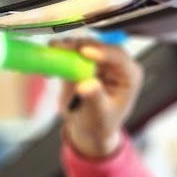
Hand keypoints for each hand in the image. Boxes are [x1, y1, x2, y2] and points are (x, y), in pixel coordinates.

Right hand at [53, 39, 142, 158]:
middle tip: (59, 49)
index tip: (84, 52)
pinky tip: (48, 65)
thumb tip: (86, 84)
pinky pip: (67, 53)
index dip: (101, 51)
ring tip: (50, 53)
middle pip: (97, 46)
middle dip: (77, 46)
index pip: (118, 57)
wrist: (88, 130)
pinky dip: (56, 56)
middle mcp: (114, 63)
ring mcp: (96, 60)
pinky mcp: (80, 61)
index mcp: (128, 75)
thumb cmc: (101, 124)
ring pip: (80, 46)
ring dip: (64, 48)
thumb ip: (95, 98)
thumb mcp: (100, 115)